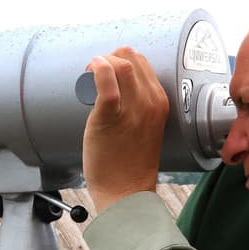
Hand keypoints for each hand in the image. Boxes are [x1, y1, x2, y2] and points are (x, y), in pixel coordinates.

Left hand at [83, 47, 166, 212]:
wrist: (126, 192)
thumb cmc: (131, 164)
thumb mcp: (146, 128)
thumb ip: (138, 109)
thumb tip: (117, 91)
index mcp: (160, 102)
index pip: (143, 62)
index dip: (120, 59)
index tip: (107, 71)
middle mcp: (150, 102)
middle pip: (131, 57)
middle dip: (109, 57)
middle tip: (95, 73)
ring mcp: (132, 109)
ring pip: (120, 64)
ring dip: (100, 61)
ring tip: (89, 75)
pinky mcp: (111, 117)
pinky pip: (106, 82)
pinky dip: (97, 69)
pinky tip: (89, 71)